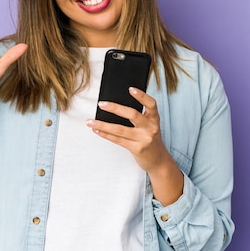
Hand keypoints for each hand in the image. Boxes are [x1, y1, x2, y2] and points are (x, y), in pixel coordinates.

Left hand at [86, 87, 183, 204]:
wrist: (159, 161)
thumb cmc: (150, 140)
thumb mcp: (150, 126)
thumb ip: (140, 117)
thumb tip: (115, 106)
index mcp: (154, 119)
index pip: (151, 104)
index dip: (141, 96)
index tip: (130, 89)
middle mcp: (151, 128)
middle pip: (132, 114)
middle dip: (115, 108)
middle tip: (101, 104)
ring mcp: (144, 139)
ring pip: (120, 129)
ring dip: (103, 125)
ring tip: (90, 121)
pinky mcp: (137, 149)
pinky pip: (118, 140)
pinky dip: (105, 134)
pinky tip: (97, 130)